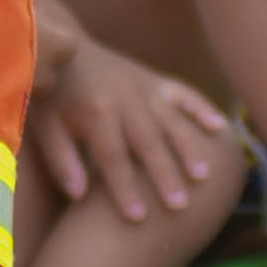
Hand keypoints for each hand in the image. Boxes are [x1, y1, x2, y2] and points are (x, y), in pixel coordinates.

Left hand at [33, 36, 239, 223]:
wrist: (65, 48)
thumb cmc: (53, 95)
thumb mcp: (45, 126)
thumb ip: (61, 160)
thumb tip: (79, 195)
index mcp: (95, 112)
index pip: (112, 158)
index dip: (124, 189)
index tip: (137, 218)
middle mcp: (125, 100)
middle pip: (148, 144)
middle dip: (164, 176)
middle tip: (179, 206)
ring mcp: (144, 88)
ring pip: (172, 122)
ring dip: (189, 149)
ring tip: (203, 177)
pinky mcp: (156, 81)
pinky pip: (184, 94)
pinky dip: (202, 109)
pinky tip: (221, 128)